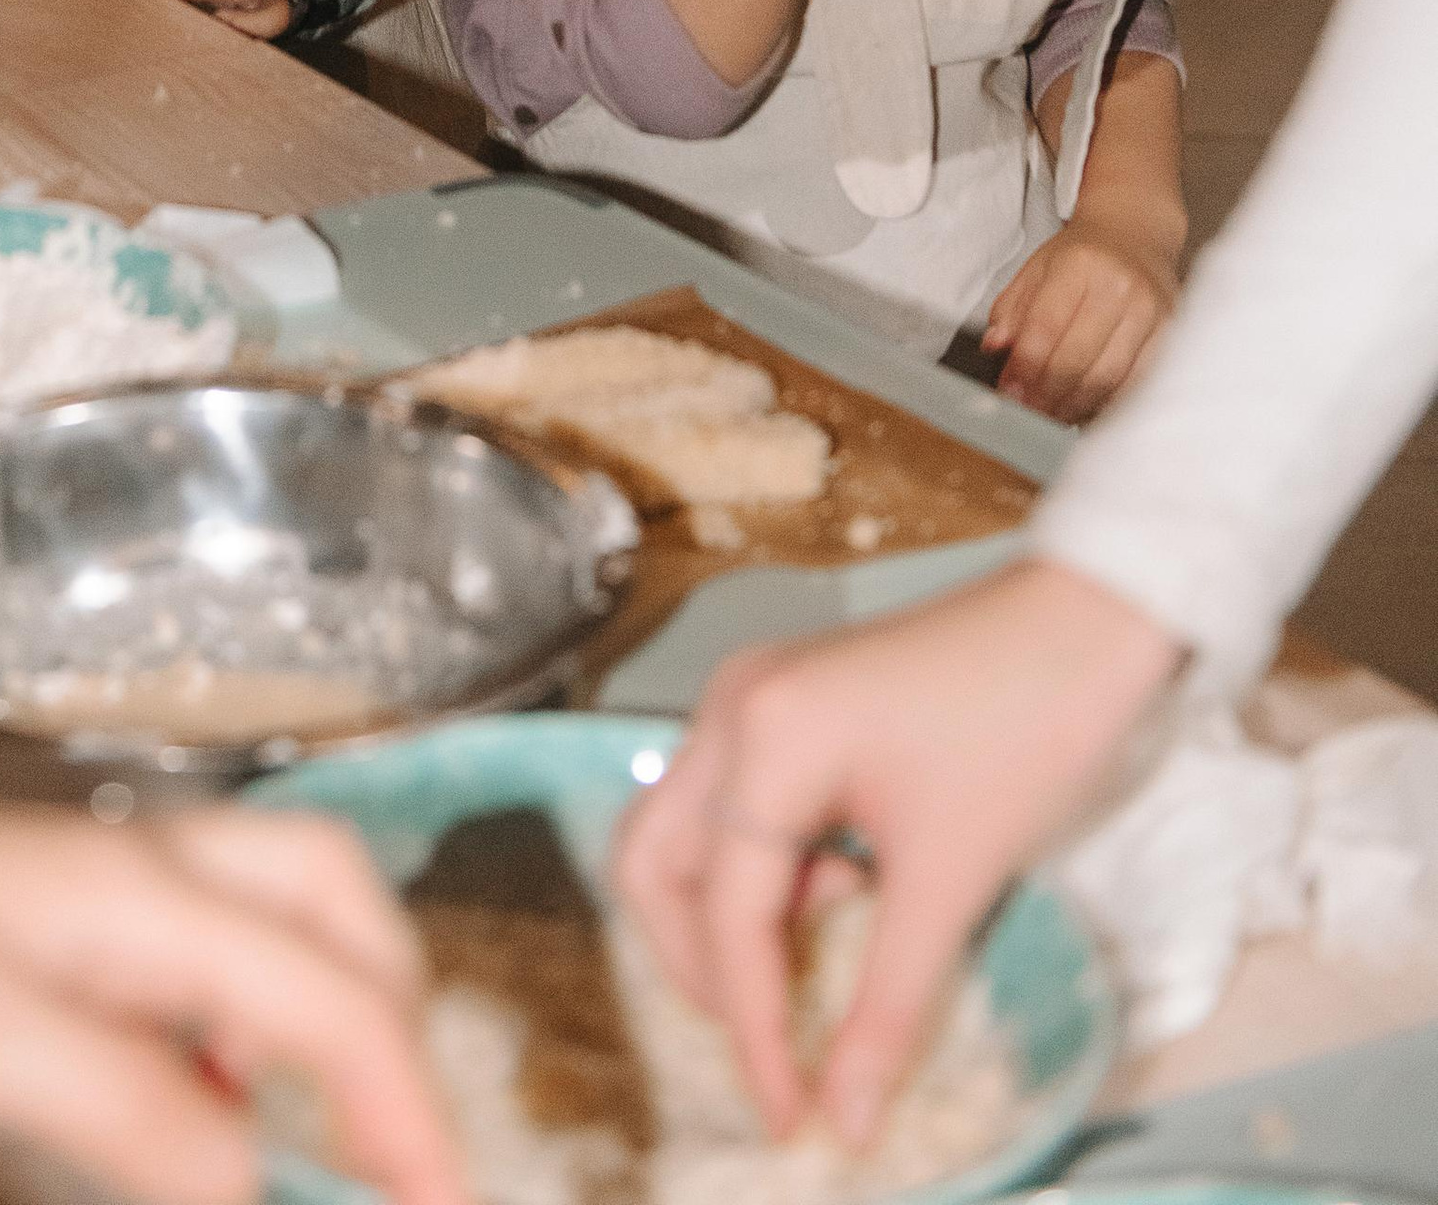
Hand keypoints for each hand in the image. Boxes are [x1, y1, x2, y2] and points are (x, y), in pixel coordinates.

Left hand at [0, 777, 465, 1204]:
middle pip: (323, 907)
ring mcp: (55, 917)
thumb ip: (124, 1103)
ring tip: (317, 1157)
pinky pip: (161, 995)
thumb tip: (255, 1183)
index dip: (406, 1115)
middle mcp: (114, 882)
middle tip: (410, 1161)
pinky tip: (180, 1133)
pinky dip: (214, 1056)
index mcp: (125, 886)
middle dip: (393, 1021)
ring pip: (248, 940)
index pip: (328, 994)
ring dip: (311, 1030)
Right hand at [612, 561, 1179, 1144]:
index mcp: (765, 737)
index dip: (752, 1028)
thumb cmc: (1027, 728)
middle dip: (702, 966)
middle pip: (654, 862)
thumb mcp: (955, 877)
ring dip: (731, 916)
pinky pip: (730, 806)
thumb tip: (845, 1120)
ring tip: (828, 945)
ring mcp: (749, 696)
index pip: (727, 912)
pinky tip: (847, 887)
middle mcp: (732, 708)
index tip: (790, 1118)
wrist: (1085, 621)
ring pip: (682, 833)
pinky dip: (765, 871)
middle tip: (775, 1037)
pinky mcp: (779, 702)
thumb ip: (888, 1006)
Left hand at [982, 213, 1177, 421]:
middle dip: (1046, 394)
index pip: (1046, 326)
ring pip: (1108, 379)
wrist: (1134, 236)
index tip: (1009, 389)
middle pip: (1077, 359)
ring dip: (1074, 406)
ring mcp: (1151, 313)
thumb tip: (995, 347)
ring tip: (1051, 414)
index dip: (1024, 366)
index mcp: (1081, 265)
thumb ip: (1011, 309)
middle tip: (1027, 410)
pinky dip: (1108, 403)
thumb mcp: (1037, 269)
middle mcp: (1120, 288)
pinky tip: (1086, 407)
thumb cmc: (1082, 256)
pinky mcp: (1171, 335)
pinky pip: (1137, 384)